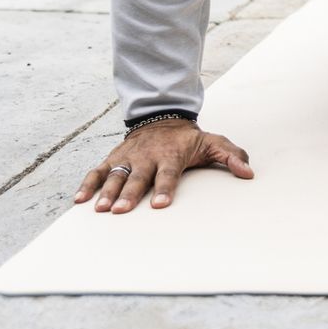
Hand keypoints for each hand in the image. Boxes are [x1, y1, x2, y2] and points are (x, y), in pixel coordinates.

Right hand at [74, 119, 253, 212]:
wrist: (162, 117)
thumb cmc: (189, 139)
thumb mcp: (214, 143)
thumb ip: (232, 156)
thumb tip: (248, 172)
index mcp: (171, 155)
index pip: (168, 174)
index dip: (164, 188)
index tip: (160, 204)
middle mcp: (147, 156)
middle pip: (137, 178)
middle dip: (129, 194)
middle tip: (121, 211)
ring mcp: (128, 157)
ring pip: (115, 175)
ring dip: (106, 192)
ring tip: (100, 210)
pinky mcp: (113, 158)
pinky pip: (97, 172)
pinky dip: (87, 184)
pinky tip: (79, 201)